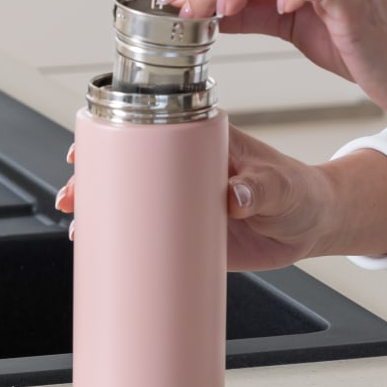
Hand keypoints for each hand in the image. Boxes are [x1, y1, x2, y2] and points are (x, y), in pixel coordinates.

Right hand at [55, 122, 339, 271]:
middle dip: (94, 180)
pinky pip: (149, 240)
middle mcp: (186, 170)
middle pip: (128, 168)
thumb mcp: (281, 185)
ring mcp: (184, 204)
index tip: (87, 149)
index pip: (149, 131)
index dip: (112, 137)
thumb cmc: (299, 190)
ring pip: (132, 204)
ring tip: (80, 229)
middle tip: (73, 197)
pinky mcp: (189, 237)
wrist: (313, 223)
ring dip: (101, 214)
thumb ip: (260, 188)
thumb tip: (234, 196)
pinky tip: (103, 256)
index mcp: (204, 143)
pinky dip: (124, 246)